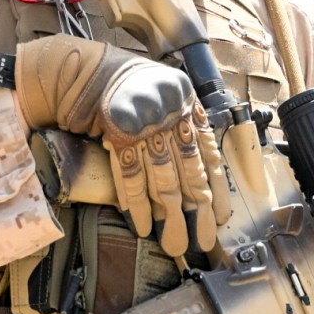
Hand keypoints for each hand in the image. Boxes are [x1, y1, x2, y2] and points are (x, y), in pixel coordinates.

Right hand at [14, 35, 227, 258]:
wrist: (93, 71)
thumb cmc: (134, 88)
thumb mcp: (170, 98)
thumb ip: (187, 128)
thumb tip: (204, 172)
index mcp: (188, 108)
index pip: (208, 156)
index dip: (216, 189)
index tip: (220, 216)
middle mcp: (171, 117)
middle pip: (188, 174)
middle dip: (196, 212)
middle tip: (201, 241)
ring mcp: (144, 127)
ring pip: (162, 180)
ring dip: (168, 216)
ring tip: (172, 242)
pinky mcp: (117, 135)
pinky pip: (130, 175)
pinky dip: (135, 202)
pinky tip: (141, 224)